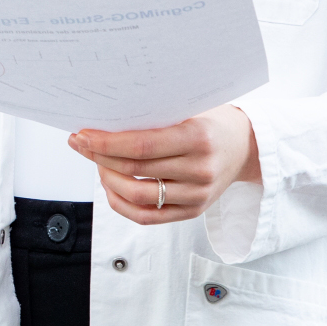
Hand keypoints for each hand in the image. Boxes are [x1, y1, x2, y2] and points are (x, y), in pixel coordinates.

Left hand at [73, 104, 260, 225]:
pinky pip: (147, 216)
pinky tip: (110, 186)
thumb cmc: (211, 122)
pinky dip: (121, 203)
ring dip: (107, 179)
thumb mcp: (190, 109)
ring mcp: (197, 194)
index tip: (82, 135)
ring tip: (96, 162)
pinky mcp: (193, 211)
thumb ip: (156, 116)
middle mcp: (200, 169)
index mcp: (198, 138)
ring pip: (137, 196)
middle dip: (99, 156)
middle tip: (80, 143)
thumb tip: (104, 121)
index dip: (106, 142)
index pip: (141, 145)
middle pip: (135, 170)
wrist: (246, 147)